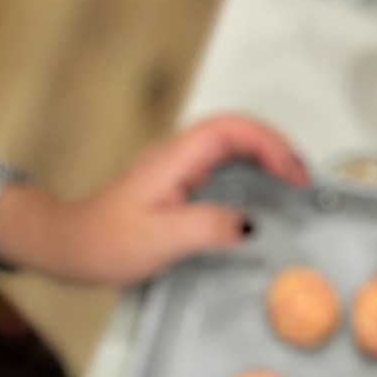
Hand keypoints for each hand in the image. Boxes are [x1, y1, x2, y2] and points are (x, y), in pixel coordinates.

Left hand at [0, 115, 308, 285]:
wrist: (72, 246)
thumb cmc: (104, 241)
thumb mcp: (159, 240)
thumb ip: (206, 228)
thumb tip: (248, 224)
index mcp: (175, 160)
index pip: (230, 131)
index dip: (268, 144)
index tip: (292, 173)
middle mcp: (179, 156)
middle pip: (238, 130)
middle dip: (278, 146)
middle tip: (304, 177)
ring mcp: (181, 168)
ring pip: (234, 144)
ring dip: (269, 155)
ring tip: (294, 179)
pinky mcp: (182, 183)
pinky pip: (227, 164)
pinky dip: (255, 170)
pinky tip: (265, 189)